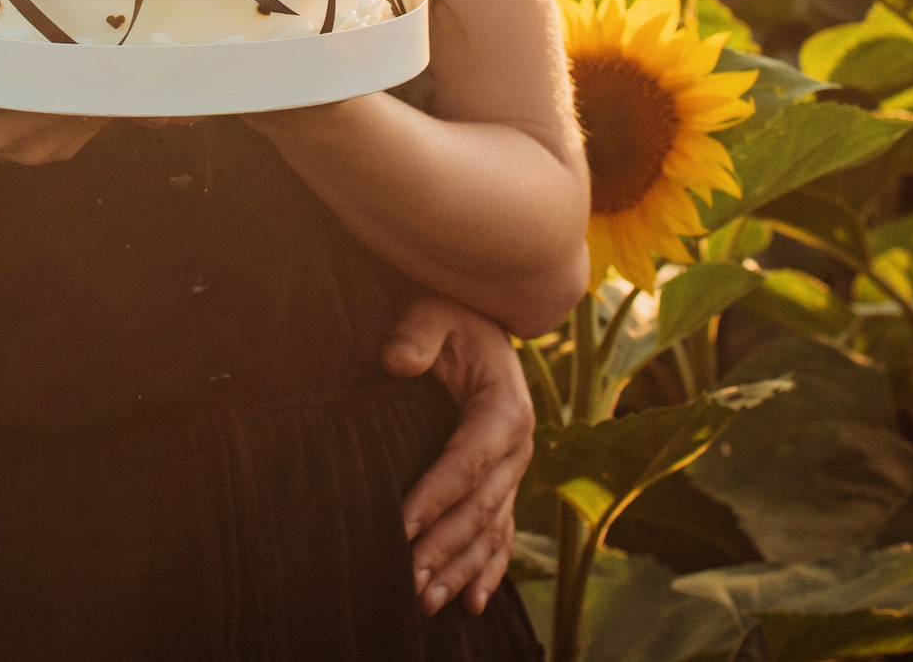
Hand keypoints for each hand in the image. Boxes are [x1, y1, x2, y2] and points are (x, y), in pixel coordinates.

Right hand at [0, 0, 106, 170]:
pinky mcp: (51, 154)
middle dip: (90, 62)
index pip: (17, 72)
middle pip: (59, 92)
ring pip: (81, 110)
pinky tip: (111, 66)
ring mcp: (27, 149)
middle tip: (116, 22)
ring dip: (104, 78)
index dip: (55, 50)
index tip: (82, 21)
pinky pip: (90, 123)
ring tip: (122, 38)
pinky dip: (104, 94)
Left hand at [387, 294, 532, 617]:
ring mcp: (514, 470)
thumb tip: (394, 361)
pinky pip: (500, 534)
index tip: (400, 525)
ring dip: (461, 569)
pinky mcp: (503, 481)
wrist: (476, 317)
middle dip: (444, 546)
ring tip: (427, 603)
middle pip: (479, 507)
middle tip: (407, 579)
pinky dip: (487, 570)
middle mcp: (518, 447)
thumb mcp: (433, 308)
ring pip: (490, 530)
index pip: (467, 460)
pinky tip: (471, 604)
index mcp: (504, 409)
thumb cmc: (450, 313)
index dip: (436, 494)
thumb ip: (416, 332)